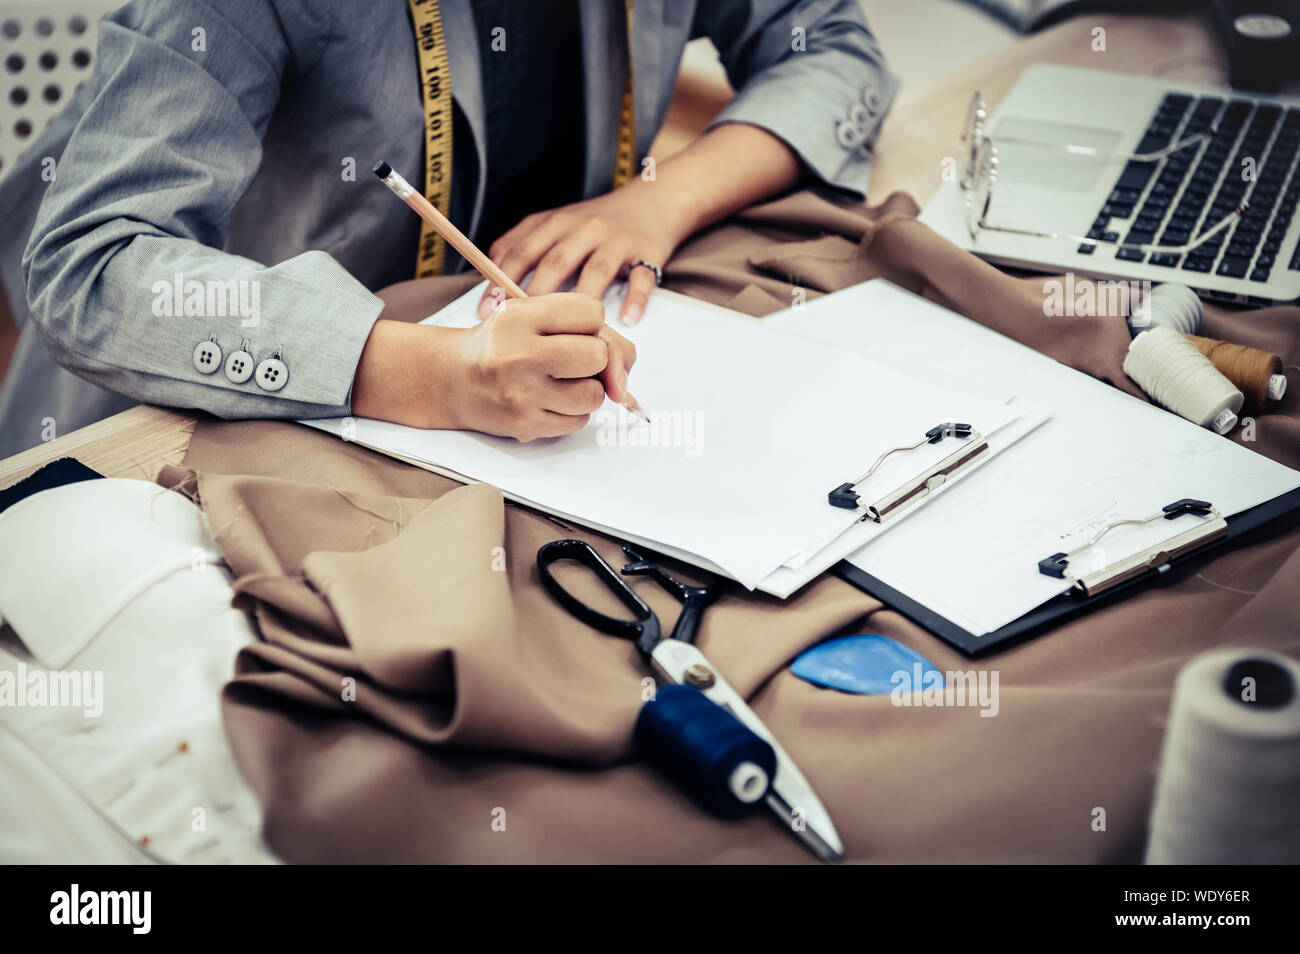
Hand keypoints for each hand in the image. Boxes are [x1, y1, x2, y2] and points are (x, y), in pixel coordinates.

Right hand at [353, 293, 636, 441]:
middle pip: (599, 355)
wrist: (452, 379)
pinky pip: (578, 421)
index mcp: (519, 317)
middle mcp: (518, 355)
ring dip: (587, 389)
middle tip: (572, 360)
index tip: (571, 330)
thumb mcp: (533, 316)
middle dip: (595, 358)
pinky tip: (549, 400)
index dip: (591, 323)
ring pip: (594, 395)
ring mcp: (521, 395)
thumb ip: (588, 330)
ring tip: (560, 381)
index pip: (593, 313)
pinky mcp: (524, 425)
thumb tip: (623, 377)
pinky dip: (572, 412)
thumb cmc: (502, 343)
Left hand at [474, 124, 803, 326]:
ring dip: (581, 300)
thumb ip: (524, 242)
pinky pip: (642, 278)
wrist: (653, 200)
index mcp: (556, 224)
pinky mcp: (646, 252)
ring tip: (571, 331)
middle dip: (534, 296)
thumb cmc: (598, 221)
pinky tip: (627, 321)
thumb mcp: (556, 222)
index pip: (521, 252)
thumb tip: (487, 273)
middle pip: (555, 263)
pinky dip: (636, 299)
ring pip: (596, 271)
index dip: (500, 281)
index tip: (486, 311)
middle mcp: (583, 228)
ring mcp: (616, 240)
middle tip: (521, 327)